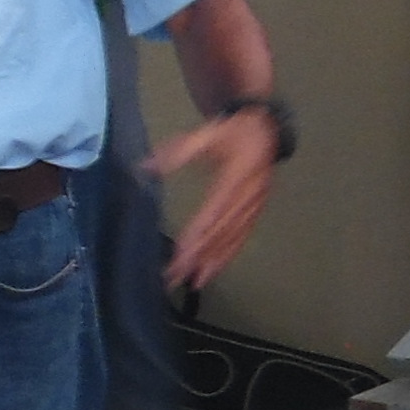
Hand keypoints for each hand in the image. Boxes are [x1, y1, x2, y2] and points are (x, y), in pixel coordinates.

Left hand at [144, 105, 281, 292]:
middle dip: (199, 256)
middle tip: (176, 275)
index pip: (214, 211)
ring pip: (233, 239)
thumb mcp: (206, 134)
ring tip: (195, 282)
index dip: (198, 233)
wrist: (265, 127)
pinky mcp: (256, 212)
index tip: (180, 253)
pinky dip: (228, 255)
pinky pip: (242, 237)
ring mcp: (255, 207)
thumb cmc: (233, 131)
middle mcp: (249, 196)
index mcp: (237, 176)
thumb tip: (144, 167)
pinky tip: (214, 269)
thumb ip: (177, 152)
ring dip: (214, 262)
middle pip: (222, 231)